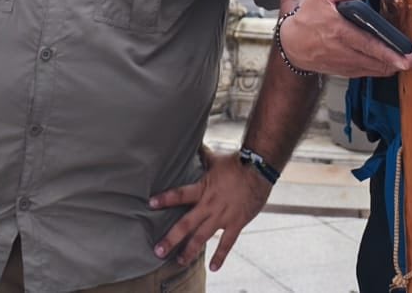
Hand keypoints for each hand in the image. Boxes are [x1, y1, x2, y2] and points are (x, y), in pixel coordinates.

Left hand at [148, 148, 270, 269]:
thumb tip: (194, 145)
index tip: (151, 203)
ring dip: (190, 250)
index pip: (180, 195)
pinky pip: (227, 243)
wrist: (259, 169)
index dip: (165, 198)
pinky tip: (213, 267)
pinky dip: (220, 256)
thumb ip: (203, 156)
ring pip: (202, 237)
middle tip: (158, 250)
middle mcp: (209, 205)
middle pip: (186, 224)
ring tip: (179, 261)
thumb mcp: (216, 159)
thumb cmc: (238, 163)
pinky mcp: (236, 223)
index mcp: (203, 189)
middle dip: (171, 238)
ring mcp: (222, 216)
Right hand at [278, 0, 411, 78]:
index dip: (401, 52)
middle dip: (409, 61)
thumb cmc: (307, 16)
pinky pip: (371, 73)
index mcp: (342, 32)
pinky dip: (384, 67)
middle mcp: (346, 53)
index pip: (377, 47)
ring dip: (398, 65)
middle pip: (384, 63)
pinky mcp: (346, 72)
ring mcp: (347, 65)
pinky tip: (392, 58)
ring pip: (380, 71)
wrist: (292, 44)